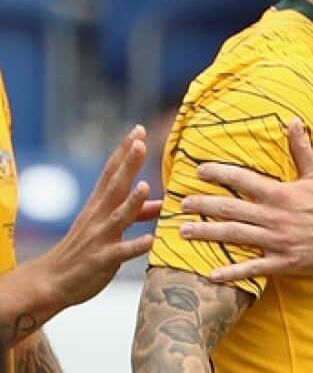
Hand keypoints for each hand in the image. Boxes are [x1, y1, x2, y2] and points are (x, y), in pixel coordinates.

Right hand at [39, 125, 160, 309]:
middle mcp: (99, 216)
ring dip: (132, 202)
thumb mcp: (109, 226)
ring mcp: (100, 237)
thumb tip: (162, 203)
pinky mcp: (102, 260)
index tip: (137, 129)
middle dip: (128, 164)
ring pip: (118, 217)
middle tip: (139, 142)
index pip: (112, 172)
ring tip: (145, 186)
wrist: (52, 281)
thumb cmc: (85, 250)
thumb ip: (136, 213)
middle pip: (115, 186)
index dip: (124, 152)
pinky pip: (121, 252)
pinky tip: (151, 241)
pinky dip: (135, 246)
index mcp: (99, 205)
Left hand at [178, 119, 312, 280]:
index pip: (243, 179)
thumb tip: (293, 121)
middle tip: (179, 203)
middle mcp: (275, 216)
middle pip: (230, 209)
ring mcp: (278, 241)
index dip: (218, 173)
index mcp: (282, 193)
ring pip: (234, 236)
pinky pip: (252, 268)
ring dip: (206, 234)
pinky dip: (230, 272)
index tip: (198, 170)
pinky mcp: (285, 262)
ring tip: (182, 233)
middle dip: (202, 205)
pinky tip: (210, 274)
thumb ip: (302, 149)